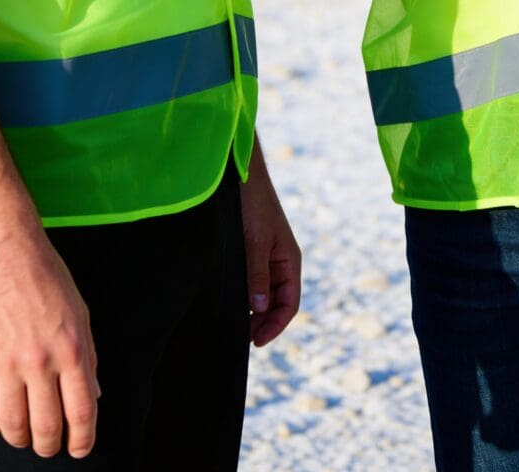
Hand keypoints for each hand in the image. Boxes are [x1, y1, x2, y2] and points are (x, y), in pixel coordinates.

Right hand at [0, 230, 98, 458]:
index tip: (79, 448)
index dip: (83, 439)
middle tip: (48, 447)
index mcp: (72, 350)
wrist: (4, 252)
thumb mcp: (80, 315)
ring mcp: (6, 361)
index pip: (82, 411)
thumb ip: (87, 357)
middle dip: (49, 446)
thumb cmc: (47, 280)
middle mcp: (40, 360)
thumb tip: (93, 395)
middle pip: (46, 425)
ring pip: (12, 423)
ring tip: (24, 437)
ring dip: (20, 438)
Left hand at [239, 142, 301, 346]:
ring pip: (262, 294)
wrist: (241, 175)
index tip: (256, 342)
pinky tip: (229, 302)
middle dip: (262, 322)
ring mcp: (264, 257)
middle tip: (239, 338)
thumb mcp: (255, 241)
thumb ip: (257, 274)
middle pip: (276, 303)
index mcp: (289, 261)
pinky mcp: (249, 252)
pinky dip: (242, 295)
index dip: (275, 325)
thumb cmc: (253, 204)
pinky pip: (250, 281)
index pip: (290, 303)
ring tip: (232, 324)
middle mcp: (279, 262)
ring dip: (251, 311)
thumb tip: (259, 307)